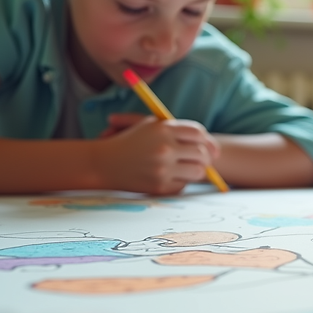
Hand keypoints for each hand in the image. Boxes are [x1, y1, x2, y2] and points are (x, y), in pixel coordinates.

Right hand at [94, 115, 219, 194]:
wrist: (102, 163)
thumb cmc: (130, 141)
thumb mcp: (150, 126)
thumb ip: (179, 131)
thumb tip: (210, 147)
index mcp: (163, 129)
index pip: (198, 133)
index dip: (207, 141)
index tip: (210, 149)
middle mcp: (165, 148)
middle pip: (201, 154)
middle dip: (204, 158)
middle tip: (201, 161)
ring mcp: (162, 168)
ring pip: (197, 172)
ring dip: (195, 171)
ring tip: (186, 168)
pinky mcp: (159, 186)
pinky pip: (183, 185)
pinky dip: (179, 182)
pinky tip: (168, 177)